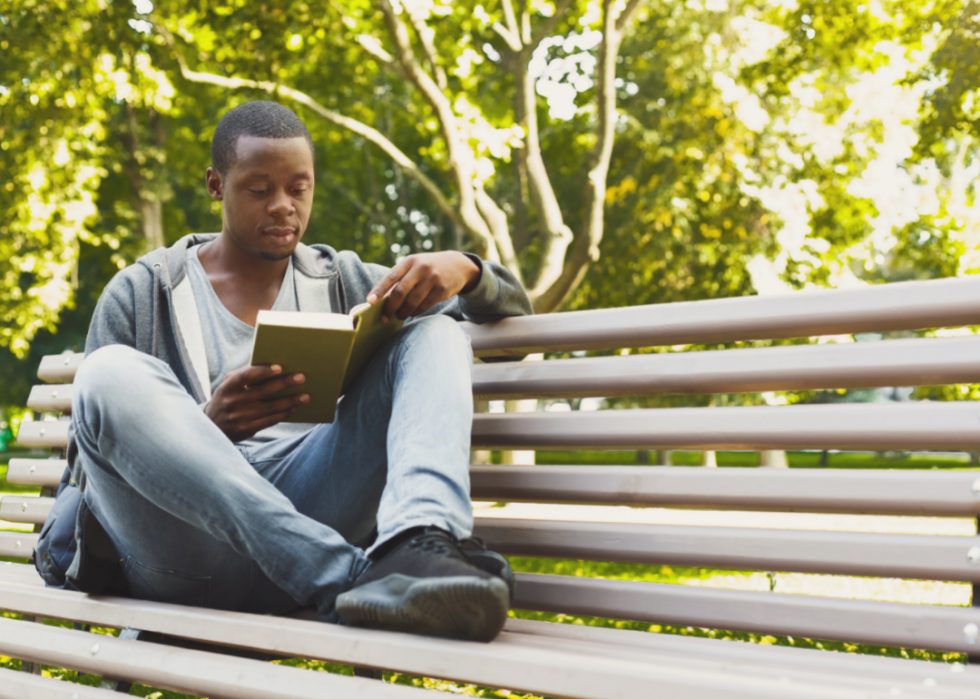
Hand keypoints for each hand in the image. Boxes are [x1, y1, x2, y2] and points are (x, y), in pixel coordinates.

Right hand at [205, 364, 308, 441]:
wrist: (211, 427)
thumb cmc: (226, 399)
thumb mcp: (228, 385)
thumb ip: (244, 375)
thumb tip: (270, 367)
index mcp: (228, 387)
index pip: (246, 375)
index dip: (263, 371)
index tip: (279, 367)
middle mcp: (233, 402)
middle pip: (263, 391)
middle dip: (284, 383)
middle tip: (301, 377)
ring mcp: (240, 417)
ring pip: (271, 407)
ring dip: (290, 401)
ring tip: (305, 396)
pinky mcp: (247, 429)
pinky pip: (270, 420)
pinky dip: (284, 414)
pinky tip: (294, 408)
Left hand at [366, 252, 480, 322]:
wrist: (458, 265)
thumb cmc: (428, 267)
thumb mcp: (415, 265)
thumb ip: (401, 278)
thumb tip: (382, 299)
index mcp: (409, 261)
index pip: (390, 276)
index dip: (379, 290)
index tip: (369, 302)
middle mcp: (420, 268)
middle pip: (400, 292)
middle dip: (390, 307)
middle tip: (384, 318)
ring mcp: (432, 279)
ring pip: (412, 302)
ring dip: (403, 312)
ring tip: (399, 316)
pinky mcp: (442, 290)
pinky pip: (424, 306)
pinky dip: (416, 312)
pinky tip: (412, 313)